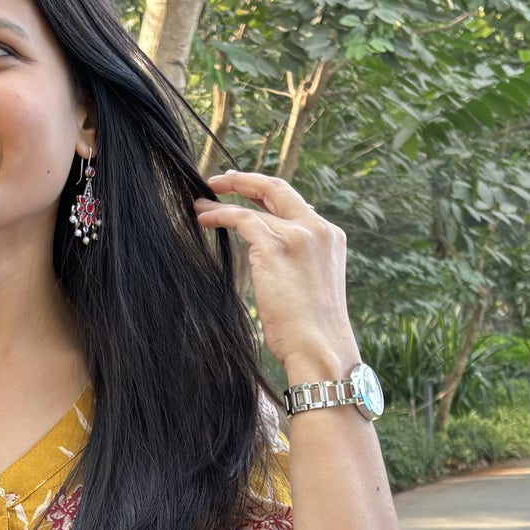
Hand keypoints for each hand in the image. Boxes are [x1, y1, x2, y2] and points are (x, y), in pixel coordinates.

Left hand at [194, 170, 357, 379]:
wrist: (320, 348)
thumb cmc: (312, 332)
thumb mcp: (311, 288)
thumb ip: (297, 264)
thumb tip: (271, 260)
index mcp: (330, 238)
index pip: (296, 205)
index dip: (269, 196)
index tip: (249, 191)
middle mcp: (318, 229)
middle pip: (278, 189)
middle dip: (246, 180)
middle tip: (219, 181)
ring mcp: (298, 235)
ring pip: (254, 206)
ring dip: (223, 202)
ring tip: (199, 205)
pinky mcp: (275, 247)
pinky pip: (241, 219)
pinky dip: (219, 216)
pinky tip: (203, 220)